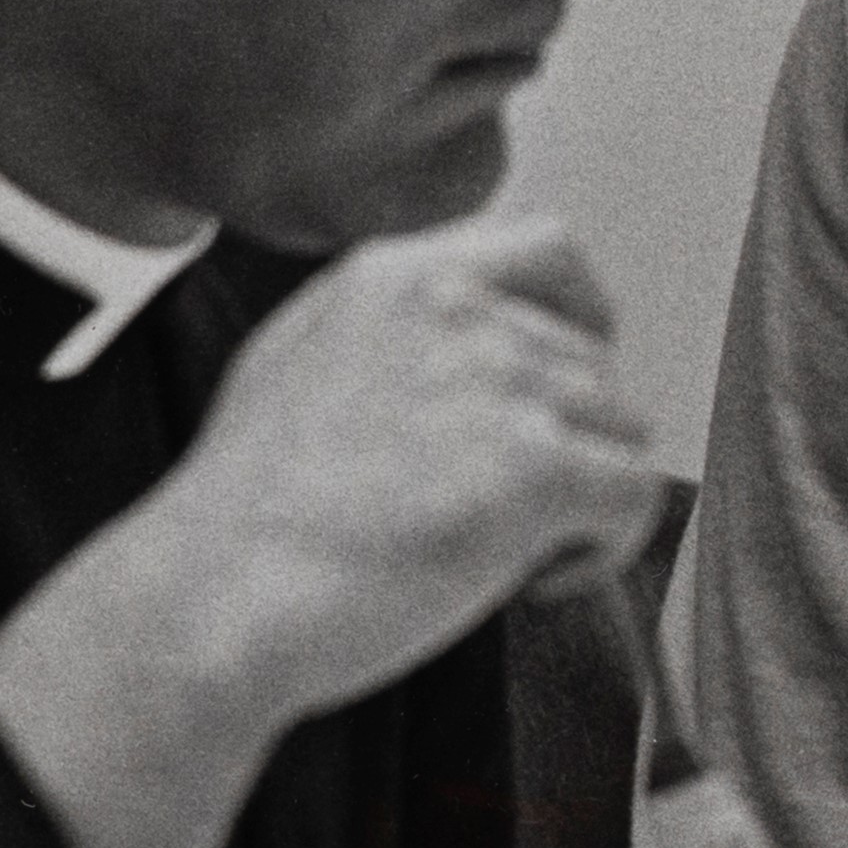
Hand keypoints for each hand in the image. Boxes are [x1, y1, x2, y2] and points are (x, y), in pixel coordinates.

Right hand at [137, 212, 661, 728]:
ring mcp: (499, 383)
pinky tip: (529, 581)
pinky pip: (636, 495)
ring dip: (581, 500)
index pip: (550, 247)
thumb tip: (483, 350)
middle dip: (565, 445)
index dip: (582, 318)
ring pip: (624, 431)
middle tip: (492, 514)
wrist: (211, 599)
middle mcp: (456, 310)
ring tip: (496, 552)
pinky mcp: (533, 467)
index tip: (561, 387)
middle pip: (595, 365)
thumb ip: (397, 336)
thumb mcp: (299, 364)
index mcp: (395, 277)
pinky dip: (605, 548)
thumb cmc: (245, 518)